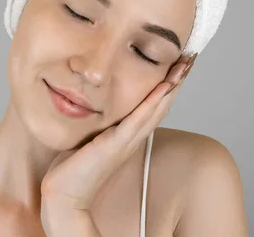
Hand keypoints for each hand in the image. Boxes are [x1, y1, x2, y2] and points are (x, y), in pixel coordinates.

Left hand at [40, 53, 197, 232]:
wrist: (65, 196)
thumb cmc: (72, 169)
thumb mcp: (88, 137)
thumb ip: (96, 123)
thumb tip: (89, 102)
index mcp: (127, 134)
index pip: (152, 105)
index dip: (166, 85)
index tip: (177, 64)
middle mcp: (132, 137)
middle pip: (161, 104)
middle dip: (176, 80)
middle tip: (189, 58)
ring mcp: (126, 141)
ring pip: (156, 108)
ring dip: (171, 86)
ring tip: (183, 65)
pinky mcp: (116, 144)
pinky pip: (138, 119)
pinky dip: (153, 102)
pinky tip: (163, 86)